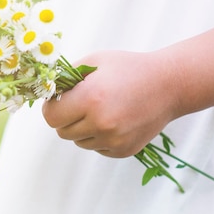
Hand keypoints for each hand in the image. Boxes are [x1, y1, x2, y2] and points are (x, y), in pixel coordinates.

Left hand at [42, 50, 177, 157]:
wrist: (169, 85)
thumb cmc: (127, 69)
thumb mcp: (94, 63)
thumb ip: (66, 79)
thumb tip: (44, 96)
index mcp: (90, 98)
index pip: (50, 116)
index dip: (52, 108)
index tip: (60, 101)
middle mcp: (100, 123)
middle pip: (61, 132)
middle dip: (66, 118)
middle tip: (82, 104)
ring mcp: (113, 140)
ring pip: (78, 141)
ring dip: (83, 128)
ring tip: (103, 109)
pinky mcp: (122, 151)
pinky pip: (96, 148)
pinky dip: (99, 137)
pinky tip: (116, 119)